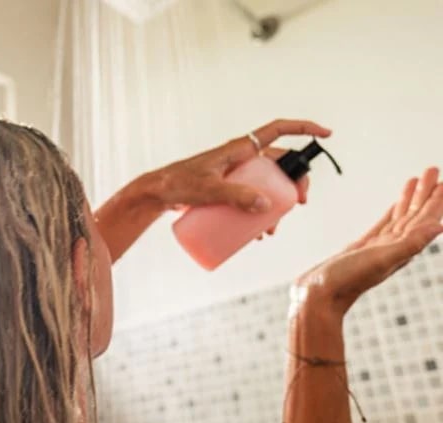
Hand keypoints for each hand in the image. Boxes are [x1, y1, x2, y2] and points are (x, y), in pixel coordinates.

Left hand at [149, 119, 331, 220]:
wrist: (158, 194)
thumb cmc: (179, 185)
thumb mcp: (208, 190)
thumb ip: (235, 196)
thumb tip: (266, 206)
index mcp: (240, 149)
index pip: (278, 130)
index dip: (303, 128)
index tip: (326, 135)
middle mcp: (242, 159)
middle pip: (280, 165)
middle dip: (295, 183)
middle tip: (299, 204)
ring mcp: (235, 175)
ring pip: (267, 186)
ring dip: (276, 205)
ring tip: (272, 229)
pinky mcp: (228, 190)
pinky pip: (252, 198)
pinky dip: (260, 213)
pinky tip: (259, 233)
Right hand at [295, 167, 442, 319]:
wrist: (317, 297)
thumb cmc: (346, 282)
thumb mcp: (380, 260)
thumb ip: (410, 244)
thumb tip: (439, 227)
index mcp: (401, 250)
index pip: (423, 220)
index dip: (435, 201)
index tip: (441, 182)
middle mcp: (393, 248)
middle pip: (414, 215)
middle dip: (424, 194)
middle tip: (432, 170)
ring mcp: (377, 248)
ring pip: (400, 218)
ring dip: (409, 200)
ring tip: (416, 181)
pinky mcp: (361, 248)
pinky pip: (383, 225)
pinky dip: (392, 213)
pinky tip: (394, 206)